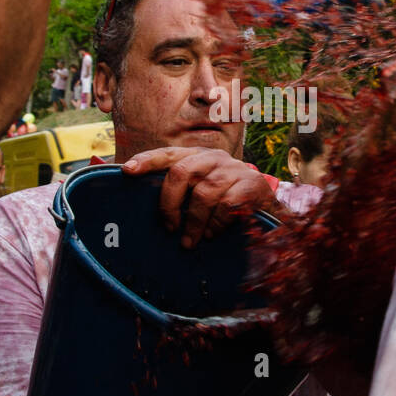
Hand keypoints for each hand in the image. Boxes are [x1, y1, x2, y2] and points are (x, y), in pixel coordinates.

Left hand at [122, 147, 277, 247]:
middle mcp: (215, 158)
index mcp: (198, 157)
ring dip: (193, 222)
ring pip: (204, 193)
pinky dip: (216, 224)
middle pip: (181, 172)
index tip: (127, 171)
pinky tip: (212, 234)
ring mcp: (234, 169)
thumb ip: (181, 193)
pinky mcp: (252, 184)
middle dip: (169, 204)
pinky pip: (226, 206)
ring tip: (190, 241)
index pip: (168, 154)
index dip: (147, 160)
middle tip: (168, 227)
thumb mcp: (202, 192)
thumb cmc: (226, 202)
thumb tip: (141, 204)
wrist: (268, 208)